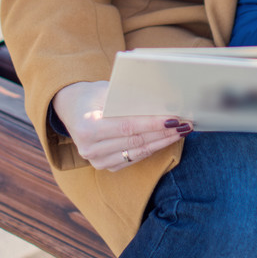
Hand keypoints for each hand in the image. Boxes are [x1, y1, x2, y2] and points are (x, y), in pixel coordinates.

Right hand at [52, 80, 191, 170]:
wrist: (71, 109)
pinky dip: (152, 149)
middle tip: (185, 124)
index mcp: (88, 127)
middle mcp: (90, 149)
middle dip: (163, 133)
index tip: (174, 119)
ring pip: (137, 153)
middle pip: (136, 141)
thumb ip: (128, 98)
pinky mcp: (104, 167)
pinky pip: (133, 159)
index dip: (153, 124)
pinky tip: (165, 139)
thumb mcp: (106, 90)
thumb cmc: (93, 95)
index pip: (128, 127)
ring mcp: (96, 161)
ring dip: (162, 142)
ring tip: (180, 132)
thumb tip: (160, 101)